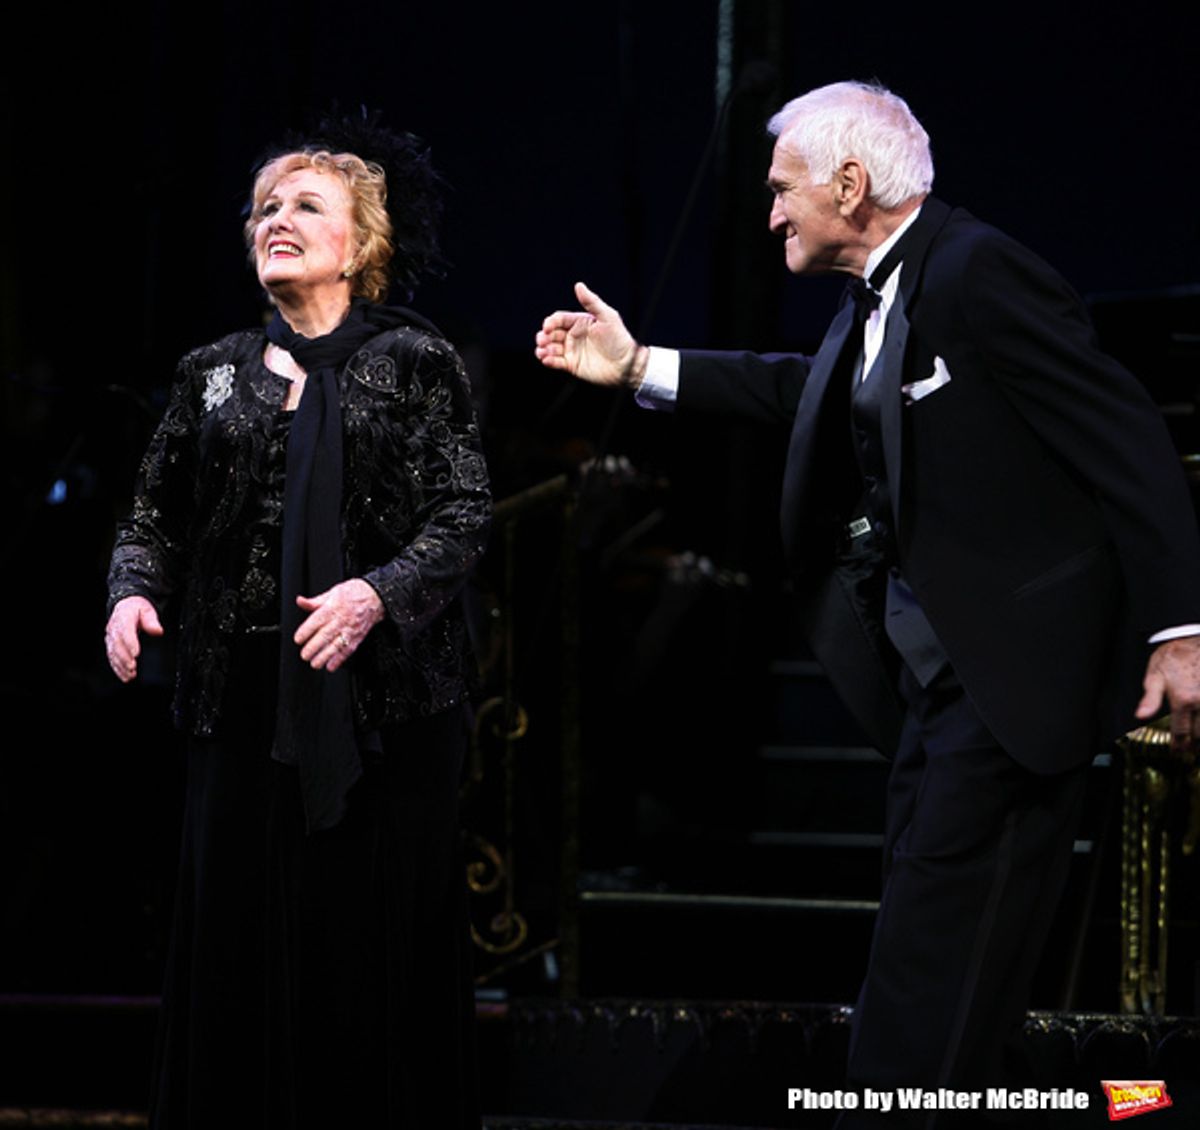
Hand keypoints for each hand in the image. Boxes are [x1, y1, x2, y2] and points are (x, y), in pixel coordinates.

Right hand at [105, 595, 163, 682]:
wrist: (125, 605)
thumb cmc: (137, 608)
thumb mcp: (146, 609)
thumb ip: (152, 620)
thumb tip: (158, 631)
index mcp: (123, 617)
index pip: (125, 631)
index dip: (130, 643)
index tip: (136, 654)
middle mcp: (114, 628)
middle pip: (117, 645)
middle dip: (124, 658)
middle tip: (133, 668)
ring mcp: (110, 637)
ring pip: (113, 653)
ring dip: (121, 665)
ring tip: (130, 675)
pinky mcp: (110, 645)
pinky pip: (112, 657)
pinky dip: (117, 668)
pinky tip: (124, 676)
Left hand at [294, 578, 384, 672]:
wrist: (376, 597)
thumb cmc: (354, 593)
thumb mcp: (333, 592)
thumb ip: (315, 601)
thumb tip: (300, 601)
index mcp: (333, 607)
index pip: (316, 621)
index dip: (306, 631)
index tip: (298, 639)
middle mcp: (341, 620)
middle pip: (325, 635)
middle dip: (313, 647)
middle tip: (304, 655)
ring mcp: (350, 630)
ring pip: (336, 645)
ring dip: (324, 656)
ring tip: (315, 664)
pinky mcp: (358, 637)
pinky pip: (348, 650)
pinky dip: (339, 659)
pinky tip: (331, 666)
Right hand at [534, 281, 647, 387]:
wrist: (626, 364)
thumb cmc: (619, 339)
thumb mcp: (607, 316)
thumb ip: (592, 302)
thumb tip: (578, 285)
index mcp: (580, 322)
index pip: (559, 319)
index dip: (551, 322)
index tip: (548, 326)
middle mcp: (574, 335)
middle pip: (551, 333)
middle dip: (544, 335)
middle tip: (543, 339)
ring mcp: (572, 350)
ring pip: (550, 347)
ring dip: (543, 348)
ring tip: (543, 351)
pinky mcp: (572, 365)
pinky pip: (556, 362)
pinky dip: (548, 360)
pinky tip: (546, 359)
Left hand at [1136, 635, 1199, 753]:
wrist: (1193, 640)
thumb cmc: (1174, 655)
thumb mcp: (1155, 674)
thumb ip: (1150, 698)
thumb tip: (1141, 716)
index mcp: (1183, 700)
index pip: (1181, 731)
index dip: (1179, 745)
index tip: (1178, 752)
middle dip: (1195, 745)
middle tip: (1190, 751)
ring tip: (1198, 744)